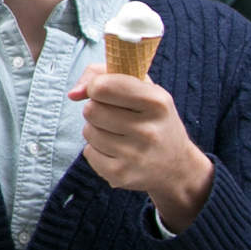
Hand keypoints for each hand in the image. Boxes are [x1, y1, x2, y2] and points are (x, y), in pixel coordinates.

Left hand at [68, 65, 213, 231]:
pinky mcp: (121, 175)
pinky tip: (117, 152)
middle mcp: (148, 130)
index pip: (102, 86)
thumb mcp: (143, 87)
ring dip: (96, 130)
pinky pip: (88, 153)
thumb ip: (103, 74)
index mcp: (156, 102)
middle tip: (116, 116)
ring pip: (88, 131)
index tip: (103, 91)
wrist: (177, 167)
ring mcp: (135, 156)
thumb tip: (73, 93)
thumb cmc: (153, 119)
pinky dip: (97, 150)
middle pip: (90, 109)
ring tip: (119, 135)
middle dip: (97, 109)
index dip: (95, 86)